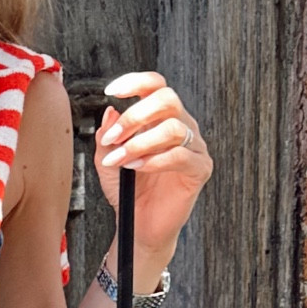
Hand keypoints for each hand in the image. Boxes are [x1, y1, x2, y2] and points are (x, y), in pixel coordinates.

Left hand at [95, 72, 213, 271]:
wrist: (139, 225)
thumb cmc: (127, 191)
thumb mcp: (107, 161)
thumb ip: (107, 137)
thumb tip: (110, 112)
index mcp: (161, 117)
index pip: (156, 85)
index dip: (136, 82)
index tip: (111, 91)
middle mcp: (181, 125)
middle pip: (168, 99)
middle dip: (136, 115)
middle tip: (113, 138)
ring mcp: (194, 146)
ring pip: (173, 127)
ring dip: (141, 142)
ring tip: (121, 159)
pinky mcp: (200, 169)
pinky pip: (181, 156)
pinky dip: (155, 161)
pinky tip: (136, 169)